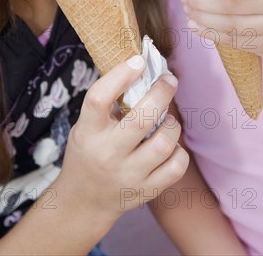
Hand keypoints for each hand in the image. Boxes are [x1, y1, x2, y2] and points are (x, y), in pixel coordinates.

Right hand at [56, 57, 187, 225]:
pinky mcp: (147, 191)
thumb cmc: (88, 152)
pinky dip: (178, 150)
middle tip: (169, 80)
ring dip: (172, 123)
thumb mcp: (86, 126)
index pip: (99, 99)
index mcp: (88, 132)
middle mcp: (107, 154)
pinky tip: (170, 144)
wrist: (84, 201)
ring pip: (164, 142)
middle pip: (142, 118)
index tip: (138, 61)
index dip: (120, 75)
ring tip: (167, 118)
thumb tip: (141, 70)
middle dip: (162, 92)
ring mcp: (129, 175)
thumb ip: (108, 104)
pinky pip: (177, 166)